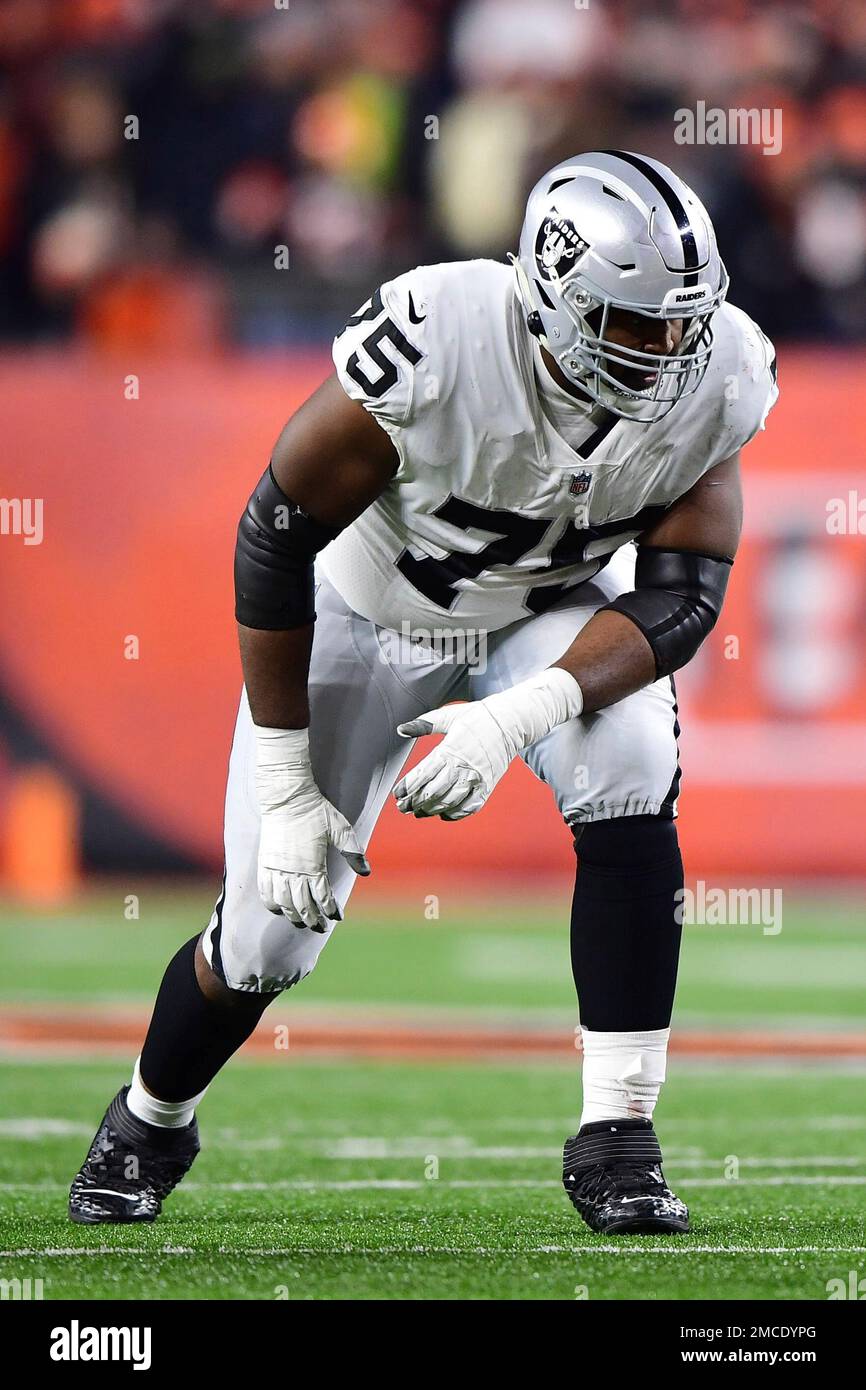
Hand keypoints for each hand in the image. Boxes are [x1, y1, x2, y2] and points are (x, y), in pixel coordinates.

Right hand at [256, 727, 369, 929]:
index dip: (330, 910)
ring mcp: (277, 869)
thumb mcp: (341, 829)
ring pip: (284, 903)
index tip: (337, 917)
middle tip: (320, 928)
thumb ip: (353, 852)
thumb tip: (366, 871)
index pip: (323, 897)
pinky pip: (266, 891)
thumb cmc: (316, 812)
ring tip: (301, 924)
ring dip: (293, 916)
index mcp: (314, 865)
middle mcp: (294, 871)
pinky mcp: (265, 864)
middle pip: (303, 906)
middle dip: (313, 920)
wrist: (287, 798)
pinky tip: (278, 910)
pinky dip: (272, 905)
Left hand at [393, 668, 582, 820]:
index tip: (397, 794)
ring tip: (419, 813)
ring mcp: (477, 779)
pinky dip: (456, 814)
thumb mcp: (448, 716)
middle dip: (415, 803)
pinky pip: (470, 807)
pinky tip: (444, 815)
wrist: (511, 722)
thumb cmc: (477, 717)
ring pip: (450, 802)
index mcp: (450, 750)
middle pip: (433, 792)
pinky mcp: (488, 786)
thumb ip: (423, 724)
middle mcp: (462, 767)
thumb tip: (401, 729)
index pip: (423, 774)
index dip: (408, 787)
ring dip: (432, 810)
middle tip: (403, 808)